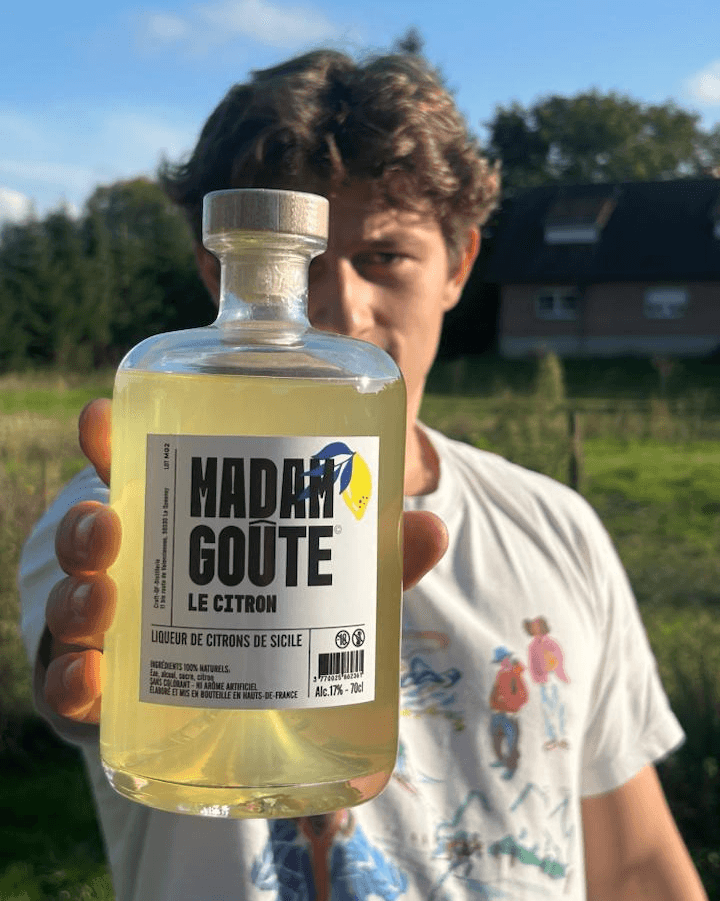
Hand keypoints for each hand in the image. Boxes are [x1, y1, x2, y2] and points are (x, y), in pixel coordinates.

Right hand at [43, 399, 447, 724]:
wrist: (245, 708)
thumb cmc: (282, 619)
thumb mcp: (328, 584)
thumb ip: (371, 561)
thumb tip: (432, 527)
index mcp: (182, 526)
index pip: (136, 473)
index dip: (112, 441)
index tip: (105, 416)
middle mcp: (137, 570)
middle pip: (94, 536)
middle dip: (88, 521)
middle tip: (109, 520)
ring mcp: (115, 632)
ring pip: (73, 602)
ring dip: (75, 594)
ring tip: (102, 598)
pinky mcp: (106, 693)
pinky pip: (69, 685)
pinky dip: (70, 683)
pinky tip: (90, 681)